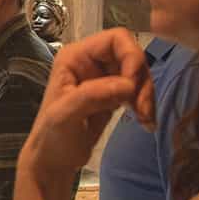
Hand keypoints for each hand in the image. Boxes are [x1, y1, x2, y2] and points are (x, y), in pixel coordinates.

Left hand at [25, 28, 155, 175]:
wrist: (53, 160)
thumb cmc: (52, 137)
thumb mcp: (65, 116)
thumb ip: (92, 96)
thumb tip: (129, 84)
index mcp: (75, 57)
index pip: (115, 39)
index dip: (131, 56)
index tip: (133, 84)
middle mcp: (91, 62)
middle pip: (132, 56)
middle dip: (142, 81)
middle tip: (143, 110)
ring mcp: (104, 78)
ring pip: (139, 74)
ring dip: (147, 95)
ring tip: (146, 120)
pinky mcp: (114, 95)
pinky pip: (138, 91)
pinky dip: (146, 104)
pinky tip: (145, 123)